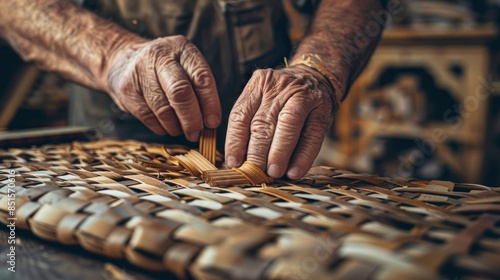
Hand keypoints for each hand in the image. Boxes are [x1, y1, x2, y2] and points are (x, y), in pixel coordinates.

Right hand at [104, 35, 220, 140]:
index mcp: (182, 49)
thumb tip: (211, 123)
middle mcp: (160, 56)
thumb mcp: (184, 66)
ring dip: (176, 127)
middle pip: (180, 93)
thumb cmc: (165, 69)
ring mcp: (140, 72)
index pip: (201, 77)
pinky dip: (162, 128)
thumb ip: (199, 88)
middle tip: (197, 134)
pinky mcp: (127, 91)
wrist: (122, 60)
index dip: (210, 104)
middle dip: (192, 119)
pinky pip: (149, 117)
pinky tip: (166, 127)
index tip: (213, 122)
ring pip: (164, 109)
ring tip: (182, 130)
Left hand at [225, 65, 337, 179]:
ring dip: (278, 154)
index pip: (241, 115)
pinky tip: (294, 172)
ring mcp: (303, 95)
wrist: (318, 77)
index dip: (235, 142)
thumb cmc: (283, 97)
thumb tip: (239, 160)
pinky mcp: (322, 109)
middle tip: (254, 173)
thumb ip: (251, 121)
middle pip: (263, 123)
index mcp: (259, 84)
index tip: (234, 163)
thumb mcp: (263, 98)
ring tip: (273, 173)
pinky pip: (311, 136)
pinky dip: (302, 157)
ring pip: (287, 126)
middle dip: (257, 153)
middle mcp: (279, 87)